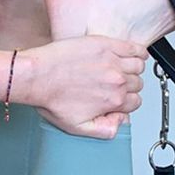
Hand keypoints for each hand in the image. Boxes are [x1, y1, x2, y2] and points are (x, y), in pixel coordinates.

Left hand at [23, 36, 145, 137]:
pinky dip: (139, 52)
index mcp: (113, 100)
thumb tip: (120, 123)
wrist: (36, 76)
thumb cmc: (51, 97)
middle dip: (128, 86)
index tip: (117, 97)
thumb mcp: (77, 127)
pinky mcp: (106, 44)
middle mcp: (116, 81)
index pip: (135, 102)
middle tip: (113, 84)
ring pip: (138, 66)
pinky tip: (134, 54)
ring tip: (121, 69)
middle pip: (137, 84)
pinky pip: (135, 47)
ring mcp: (112, 61)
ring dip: (133, 69)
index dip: (125, 101)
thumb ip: (105, 130)